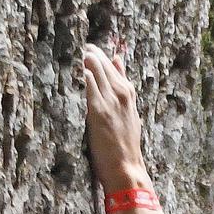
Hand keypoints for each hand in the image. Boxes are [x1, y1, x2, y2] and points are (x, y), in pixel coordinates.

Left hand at [82, 41, 151, 200]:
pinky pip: (92, 90)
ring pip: (100, 75)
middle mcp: (122, 97)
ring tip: (84, 51)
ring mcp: (111, 104)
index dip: (107, 59)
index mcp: (130, 97)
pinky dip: (89, 78)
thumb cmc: (126, 147)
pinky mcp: (99, 113)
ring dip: (92, 62)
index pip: (117, 71)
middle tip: (86, 46)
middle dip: (97, 56)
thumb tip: (119, 77)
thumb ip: (123, 97)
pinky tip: (83, 70)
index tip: (96, 50)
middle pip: (107, 69)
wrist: (127, 167)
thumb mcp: (129, 118)